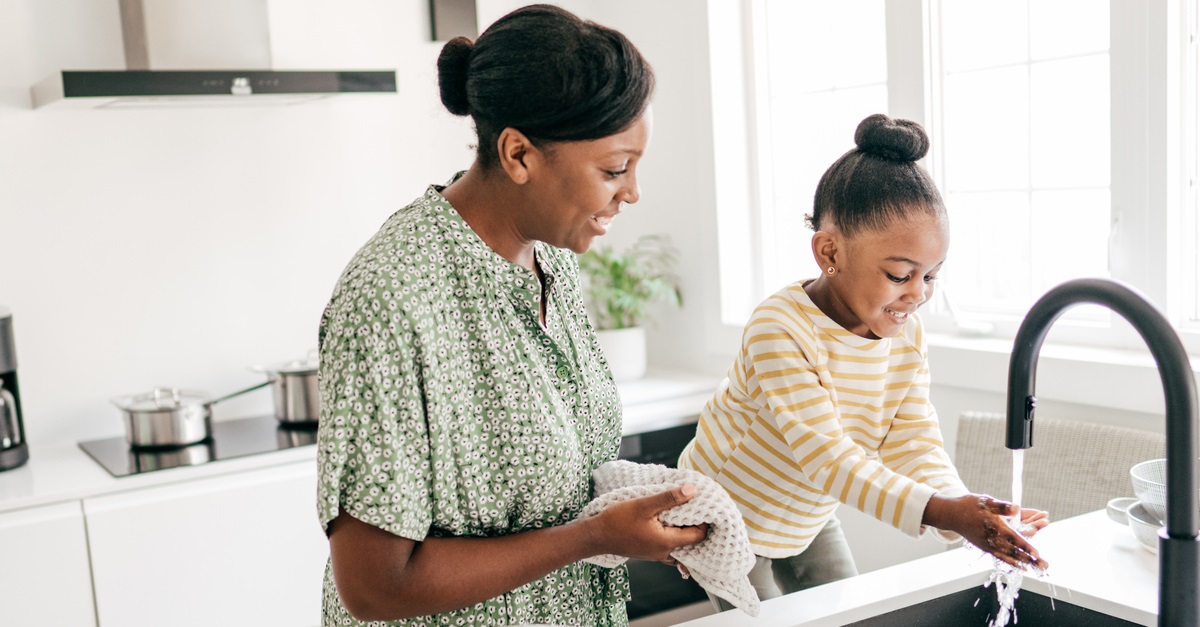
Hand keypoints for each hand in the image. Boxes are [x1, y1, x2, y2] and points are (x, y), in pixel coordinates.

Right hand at [587, 485, 708, 560]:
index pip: (698, 536)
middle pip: (691, 542)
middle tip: (697, 507)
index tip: (704, 506)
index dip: (705, 522)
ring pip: (680, 545)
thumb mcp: (644, 505)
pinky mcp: (649, 551)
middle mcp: (664, 552)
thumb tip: (692, 491)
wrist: (596, 536)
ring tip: (685, 513)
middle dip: (696, 525)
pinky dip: (673, 535)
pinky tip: (669, 521)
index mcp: (666, 542)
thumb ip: (669, 498)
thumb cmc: (617, 520)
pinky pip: (669, 546)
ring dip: (684, 530)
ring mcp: (656, 554)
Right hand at [924, 493, 1048, 570]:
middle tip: (1044, 565)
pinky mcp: (985, 547)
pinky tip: (1022, 566)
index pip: (1013, 538)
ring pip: (1009, 556)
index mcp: (993, 525)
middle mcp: (991, 538)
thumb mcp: (986, 501)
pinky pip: (1001, 557)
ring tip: (1038, 568)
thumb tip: (1017, 508)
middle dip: (1030, 558)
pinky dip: (1012, 562)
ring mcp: (988, 545)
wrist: (951, 514)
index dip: (1025, 546)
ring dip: (1024, 562)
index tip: (1036, 553)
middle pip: (1014, 550)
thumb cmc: (970, 505)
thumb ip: (1002, 506)